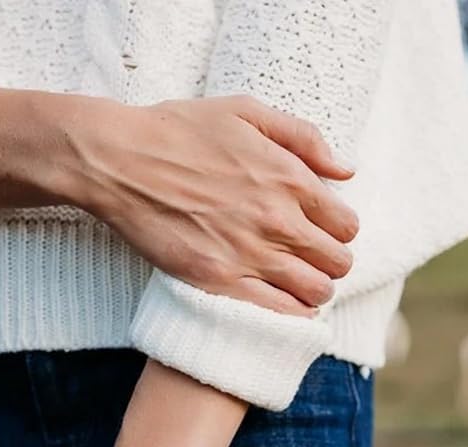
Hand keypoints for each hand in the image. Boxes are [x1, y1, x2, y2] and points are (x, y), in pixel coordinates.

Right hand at [0, 86, 359, 316]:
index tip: (322, 232)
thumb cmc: (179, 131)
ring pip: (316, 292)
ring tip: (296, 283)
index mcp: (289, 178)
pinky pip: (279, 312)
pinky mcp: (221, 282)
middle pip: (338, 263)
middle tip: (310, 260)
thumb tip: (346, 171)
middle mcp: (277, 220)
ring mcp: (250, 255)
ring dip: (314, 290)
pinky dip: (290, 313)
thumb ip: (304, 138)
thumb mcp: (246, 111)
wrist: (119, 161)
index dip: (339, 231)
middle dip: (331, 263)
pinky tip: (280, 303)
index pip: (347, 225)